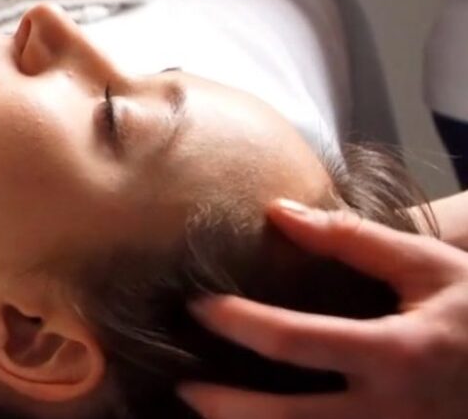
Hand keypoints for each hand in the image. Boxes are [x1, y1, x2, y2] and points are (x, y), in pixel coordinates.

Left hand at [180, 199, 467, 418]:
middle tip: (186, 387)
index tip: (199, 307)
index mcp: (395, 354)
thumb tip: (280, 212)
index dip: (238, 323)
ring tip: (213, 417)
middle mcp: (393, 414)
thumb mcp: (424, 266)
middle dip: (229, 410)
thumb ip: (351, 240)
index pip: (294, 341)